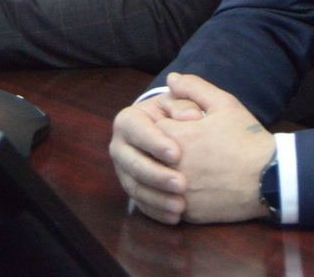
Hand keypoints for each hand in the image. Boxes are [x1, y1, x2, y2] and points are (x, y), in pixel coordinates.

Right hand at [110, 91, 195, 223]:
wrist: (176, 133)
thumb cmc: (182, 113)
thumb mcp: (187, 102)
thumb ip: (191, 98)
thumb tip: (193, 116)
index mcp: (129, 119)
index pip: (136, 129)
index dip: (154, 142)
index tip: (177, 154)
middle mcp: (120, 146)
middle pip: (132, 163)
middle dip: (156, 175)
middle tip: (182, 184)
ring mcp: (124, 170)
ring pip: (135, 187)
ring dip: (157, 198)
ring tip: (181, 205)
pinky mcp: (133, 188)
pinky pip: (141, 204)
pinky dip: (157, 211)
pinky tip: (176, 216)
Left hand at [154, 72, 274, 224]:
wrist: (271, 178)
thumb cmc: (247, 138)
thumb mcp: (224, 103)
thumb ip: (194, 87)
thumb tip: (171, 79)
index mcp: (178, 137)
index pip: (149, 128)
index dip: (160, 125)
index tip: (174, 126)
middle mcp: (172, 167)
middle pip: (147, 156)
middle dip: (156, 150)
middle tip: (174, 147)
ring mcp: (179, 192)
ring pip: (153, 183)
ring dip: (158, 175)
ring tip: (176, 168)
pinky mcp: (189, 213)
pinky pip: (166, 204)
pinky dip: (168, 196)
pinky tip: (182, 187)